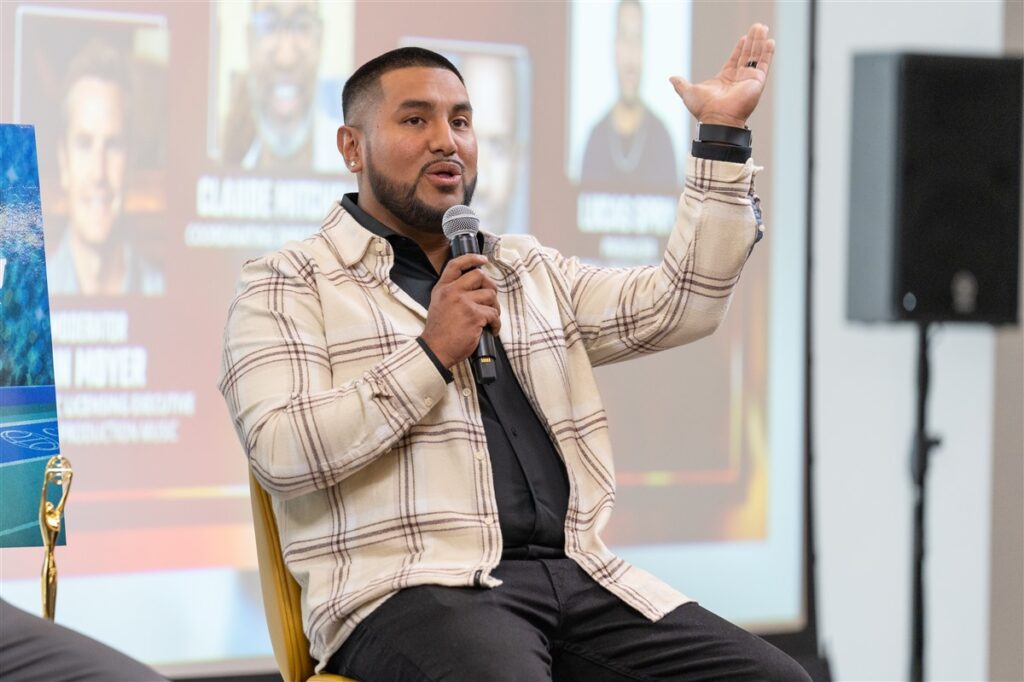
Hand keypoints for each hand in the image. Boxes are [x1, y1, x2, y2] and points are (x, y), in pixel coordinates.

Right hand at [421, 254, 500, 368]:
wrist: (436, 349)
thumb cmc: (439, 332)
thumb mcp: (438, 305)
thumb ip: (452, 293)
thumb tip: (474, 288)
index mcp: (442, 288)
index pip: (456, 265)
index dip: (471, 258)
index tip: (482, 260)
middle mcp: (452, 292)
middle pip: (479, 276)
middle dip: (490, 286)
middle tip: (491, 298)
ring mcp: (464, 302)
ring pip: (490, 295)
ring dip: (494, 308)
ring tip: (490, 318)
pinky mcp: (475, 315)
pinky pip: (494, 314)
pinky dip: (496, 324)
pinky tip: (491, 330)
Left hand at [669, 23, 774, 127]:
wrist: (716, 118)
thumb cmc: (703, 109)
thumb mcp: (688, 92)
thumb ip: (681, 84)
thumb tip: (671, 78)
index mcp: (725, 79)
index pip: (735, 59)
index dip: (740, 48)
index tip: (744, 37)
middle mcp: (738, 79)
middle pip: (747, 55)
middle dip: (752, 41)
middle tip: (757, 27)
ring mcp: (748, 80)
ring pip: (756, 56)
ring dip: (760, 42)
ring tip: (763, 28)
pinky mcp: (757, 81)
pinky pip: (764, 64)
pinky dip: (768, 53)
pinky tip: (770, 41)